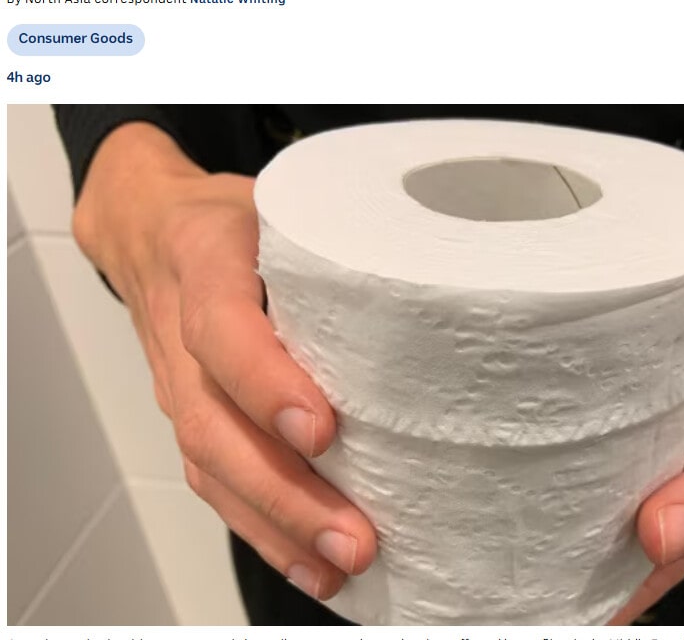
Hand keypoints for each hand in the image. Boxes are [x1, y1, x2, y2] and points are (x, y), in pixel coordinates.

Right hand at [72, 123, 376, 600]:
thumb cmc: (236, 219)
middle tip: (354, 538)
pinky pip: (213, 483)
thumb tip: (442, 283)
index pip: (221, 328)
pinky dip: (261, 532)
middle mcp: (179, 333)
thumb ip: (336, 237)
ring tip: (341, 567)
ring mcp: (177, 384)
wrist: (154, 232)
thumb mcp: (283, 203)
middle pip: (213, 425)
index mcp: (204, 261)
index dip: (265, 384)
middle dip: (285, 491)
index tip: (323, 432)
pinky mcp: (191, 419)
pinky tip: (309, 567)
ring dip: (278, 527)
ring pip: (211, 468)